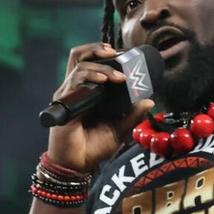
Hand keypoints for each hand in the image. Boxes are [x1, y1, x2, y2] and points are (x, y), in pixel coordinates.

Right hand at [47, 42, 154, 171]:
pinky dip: (91, 76)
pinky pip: (75, 80)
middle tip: (116, 52)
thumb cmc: (93, 148)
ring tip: (118, 76)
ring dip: (101, 66)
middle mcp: (76, 89)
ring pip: (79, 64)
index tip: (126, 54)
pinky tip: (105, 80)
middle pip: (79, 55)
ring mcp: (68, 94)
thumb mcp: (119, 129)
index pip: (91, 62)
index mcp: (88, 92)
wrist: (77, 165)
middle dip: (97, 48)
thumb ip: (132, 114)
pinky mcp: (64, 102)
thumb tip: (149, 100)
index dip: (105, 54)